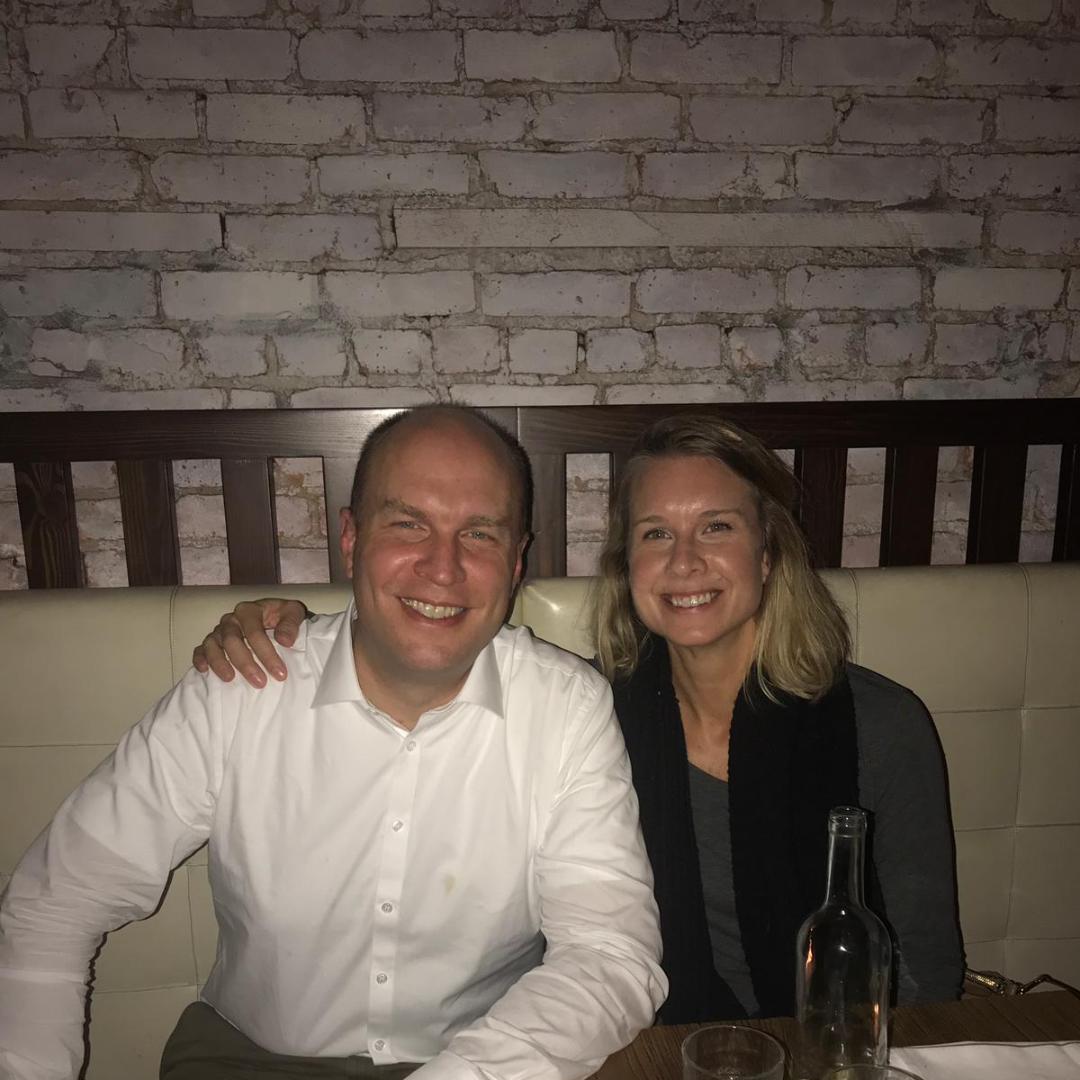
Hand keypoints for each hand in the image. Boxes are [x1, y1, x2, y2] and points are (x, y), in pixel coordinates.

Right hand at [192, 599, 309, 687]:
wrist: (275, 618)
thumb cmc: (282, 617)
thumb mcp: (294, 612)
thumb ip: (291, 623)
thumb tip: (285, 641)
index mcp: (249, 611)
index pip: (254, 632)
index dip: (266, 653)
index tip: (280, 673)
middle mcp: (231, 620)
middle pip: (232, 640)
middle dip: (245, 663)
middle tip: (260, 682)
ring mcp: (219, 631)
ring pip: (211, 645)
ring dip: (219, 663)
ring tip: (230, 679)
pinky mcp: (211, 642)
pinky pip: (199, 650)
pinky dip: (199, 659)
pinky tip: (204, 671)